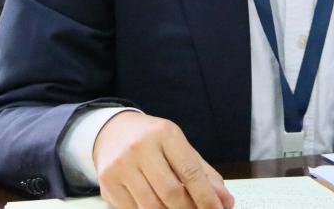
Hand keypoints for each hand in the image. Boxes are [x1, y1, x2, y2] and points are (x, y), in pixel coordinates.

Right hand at [93, 111, 233, 208]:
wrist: (113, 131)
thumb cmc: (153, 141)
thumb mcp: (179, 147)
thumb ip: (204, 174)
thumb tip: (225, 201)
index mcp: (165, 134)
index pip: (190, 171)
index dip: (206, 197)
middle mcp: (141, 146)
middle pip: (171, 192)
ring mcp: (121, 164)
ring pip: (151, 206)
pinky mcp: (107, 181)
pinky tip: (157, 207)